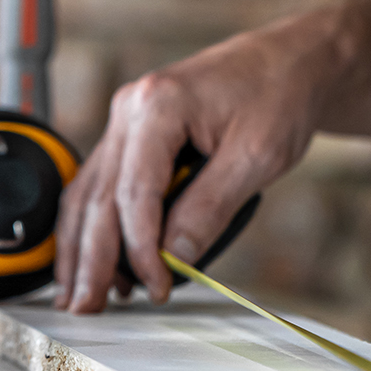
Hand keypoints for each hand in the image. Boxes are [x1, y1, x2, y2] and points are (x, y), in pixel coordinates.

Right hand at [53, 18, 326, 312]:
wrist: (290, 63)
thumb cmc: (278, 95)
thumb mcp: (256, 157)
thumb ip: (209, 208)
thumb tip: (173, 258)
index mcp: (158, 105)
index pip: (133, 195)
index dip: (139, 250)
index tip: (157, 287)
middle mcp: (130, 109)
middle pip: (99, 197)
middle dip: (91, 259)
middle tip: (86, 307)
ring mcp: (126, 120)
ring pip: (88, 192)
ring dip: (80, 246)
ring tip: (80, 293)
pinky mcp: (133, 133)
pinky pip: (101, 183)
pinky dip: (94, 224)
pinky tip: (92, 258)